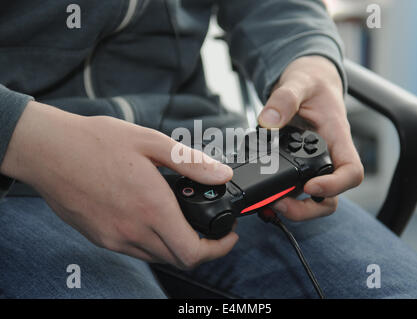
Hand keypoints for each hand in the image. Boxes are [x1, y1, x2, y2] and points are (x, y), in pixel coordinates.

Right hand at [0, 101, 238, 268]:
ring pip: (158, 257)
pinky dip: (153, 242)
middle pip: (179, 259)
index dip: (218, 249)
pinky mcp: (100, 238)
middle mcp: (133, 230)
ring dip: (177, 245)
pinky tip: (151, 217)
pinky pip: (136, 250)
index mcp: (151, 207)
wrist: (48, 150)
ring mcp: (114, 238)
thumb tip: (221, 175)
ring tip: (180, 218)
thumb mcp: (150, 142)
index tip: (227, 235)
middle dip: (202, 247)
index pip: (193, 252)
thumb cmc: (96, 142)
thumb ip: (191, 162)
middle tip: (208, 226)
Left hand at [258, 56, 363, 220]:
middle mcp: (327, 157)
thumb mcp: (299, 82)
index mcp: (337, 138)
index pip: (352, 172)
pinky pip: (293, 190)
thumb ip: (285, 99)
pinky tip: (263, 197)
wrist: (306, 81)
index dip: (335, 186)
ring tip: (268, 203)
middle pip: (331, 198)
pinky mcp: (297, 167)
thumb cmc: (312, 82)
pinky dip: (279, 198)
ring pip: (312, 200)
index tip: (311, 187)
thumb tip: (268, 121)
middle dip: (307, 209)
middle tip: (279, 204)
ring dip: (292, 207)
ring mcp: (312, 165)